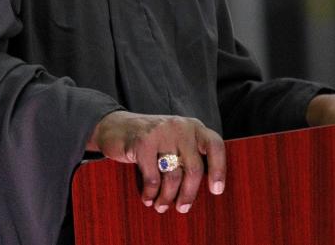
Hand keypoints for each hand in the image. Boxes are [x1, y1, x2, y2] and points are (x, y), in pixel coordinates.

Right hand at [87, 111, 225, 213]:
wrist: (116, 126)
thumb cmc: (151, 140)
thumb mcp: (175, 140)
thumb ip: (189, 154)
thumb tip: (204, 189)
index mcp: (194, 127)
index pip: (215, 146)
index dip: (219, 169)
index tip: (216, 190)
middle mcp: (181, 127)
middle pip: (194, 168)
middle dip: (189, 194)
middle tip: (182, 208)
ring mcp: (162, 133)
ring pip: (173, 176)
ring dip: (167, 197)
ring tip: (161, 206)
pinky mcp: (143, 142)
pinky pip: (153, 178)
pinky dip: (150, 193)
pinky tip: (148, 198)